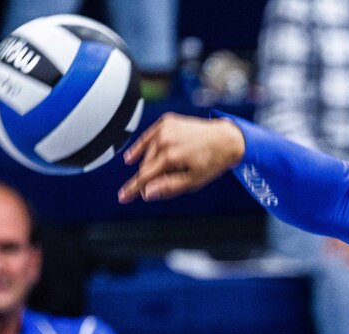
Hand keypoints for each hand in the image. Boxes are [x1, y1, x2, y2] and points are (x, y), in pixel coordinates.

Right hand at [119, 113, 245, 202]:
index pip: (145, 177)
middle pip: (146, 166)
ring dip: (150, 163)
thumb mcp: (193, 181)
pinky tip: (131, 158)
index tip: (122, 197)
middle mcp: (165, 140)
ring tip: (168, 168)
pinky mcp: (166, 121)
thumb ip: (169, 187)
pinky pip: (148, 137)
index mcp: (171, 157)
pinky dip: (141, 147)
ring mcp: (164, 129)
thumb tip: (148, 193)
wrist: (225, 139)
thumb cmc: (212, 161)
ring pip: (147, 153)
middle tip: (164, 183)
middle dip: (149, 178)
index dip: (133, 189)